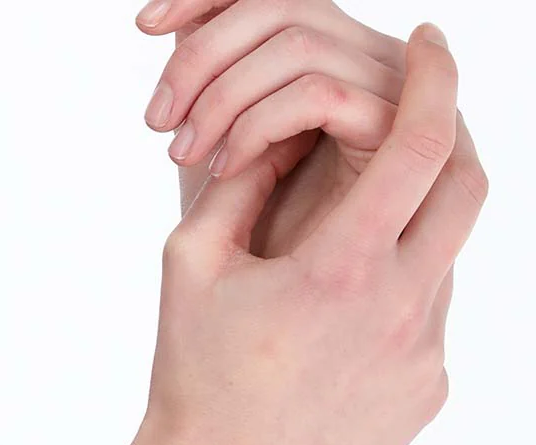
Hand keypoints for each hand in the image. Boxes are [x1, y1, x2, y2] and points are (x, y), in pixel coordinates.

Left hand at [135, 0, 429, 254]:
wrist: (275, 321)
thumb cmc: (243, 243)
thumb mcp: (211, 150)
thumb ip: (205, 85)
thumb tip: (168, 22)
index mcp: (319, 59)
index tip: (142, 26)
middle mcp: (358, 63)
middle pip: (279, 4)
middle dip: (202, 55)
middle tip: (157, 121)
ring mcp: (383, 93)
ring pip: (297, 41)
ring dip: (223, 93)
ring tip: (183, 152)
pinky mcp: (393, 135)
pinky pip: (321, 93)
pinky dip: (260, 121)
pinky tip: (226, 164)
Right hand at [137, 23, 487, 444]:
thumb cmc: (191, 379)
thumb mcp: (191, 266)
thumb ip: (240, 180)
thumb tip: (286, 129)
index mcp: (340, 269)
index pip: (419, 140)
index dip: (434, 78)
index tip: (433, 45)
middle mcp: (403, 312)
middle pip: (468, 187)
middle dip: (449, 136)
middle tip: (415, 122)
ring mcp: (424, 360)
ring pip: (445, 259)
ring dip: (408, 231)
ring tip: (341, 256)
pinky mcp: (427, 398)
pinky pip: (430, 322)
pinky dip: (397, 297)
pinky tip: (338, 328)